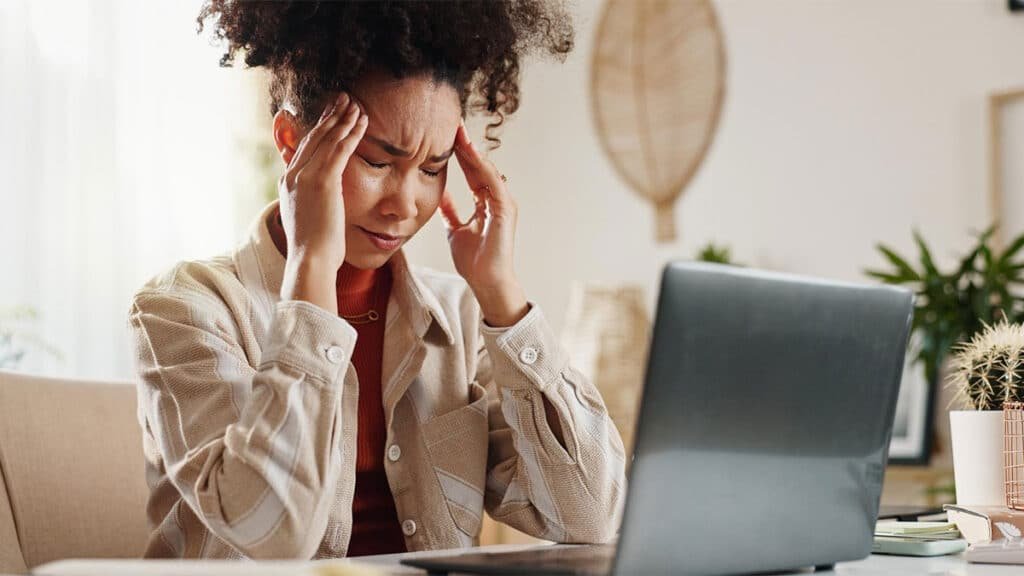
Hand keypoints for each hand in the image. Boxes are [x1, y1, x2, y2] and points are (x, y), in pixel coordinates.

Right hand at [278, 93, 367, 312]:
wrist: (310, 260)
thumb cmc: (313, 249)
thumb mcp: (307, 219)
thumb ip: (310, 203)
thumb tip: (318, 203)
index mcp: (287, 183)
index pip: (304, 148)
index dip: (318, 129)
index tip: (329, 116)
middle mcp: (293, 175)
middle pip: (314, 137)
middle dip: (330, 117)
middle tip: (342, 99)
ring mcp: (306, 177)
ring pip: (327, 139)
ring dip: (343, 119)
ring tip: (355, 103)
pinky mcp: (323, 181)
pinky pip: (340, 149)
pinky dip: (351, 132)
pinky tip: (362, 120)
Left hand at [440, 123, 528, 326]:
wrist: (486, 282)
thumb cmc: (474, 261)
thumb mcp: (454, 229)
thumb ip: (449, 210)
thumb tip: (437, 193)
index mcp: (485, 202)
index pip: (471, 171)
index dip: (459, 153)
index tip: (444, 134)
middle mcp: (497, 199)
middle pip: (479, 165)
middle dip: (465, 145)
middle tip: (452, 122)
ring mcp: (503, 203)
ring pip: (486, 170)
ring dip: (472, 150)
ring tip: (459, 131)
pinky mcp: (505, 209)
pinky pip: (492, 182)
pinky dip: (481, 167)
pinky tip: (469, 153)